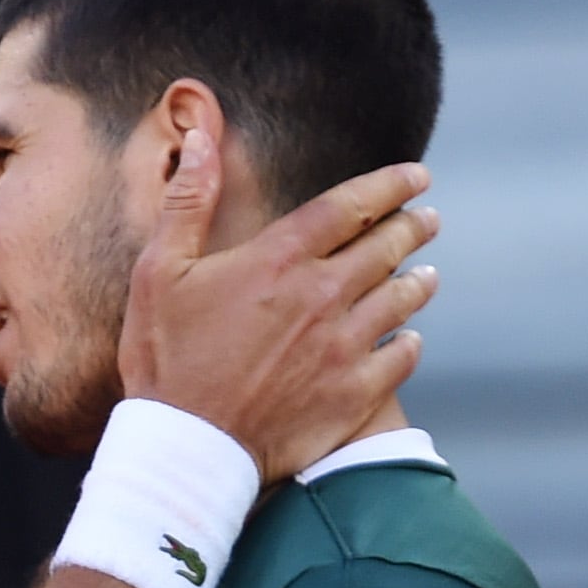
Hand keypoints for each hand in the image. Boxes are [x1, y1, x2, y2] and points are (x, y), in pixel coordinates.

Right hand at [118, 137, 438, 486]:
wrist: (186, 448)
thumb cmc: (164, 360)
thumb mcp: (158, 272)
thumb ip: (187, 202)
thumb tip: (198, 138)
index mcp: (279, 259)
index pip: (351, 206)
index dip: (390, 185)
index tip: (417, 176)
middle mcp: (323, 296)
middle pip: (386, 248)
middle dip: (413, 228)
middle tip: (429, 219)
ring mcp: (344, 347)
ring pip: (401, 301)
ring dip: (418, 283)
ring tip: (427, 275)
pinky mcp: (353, 394)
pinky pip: (401, 360)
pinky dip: (409, 344)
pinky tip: (410, 340)